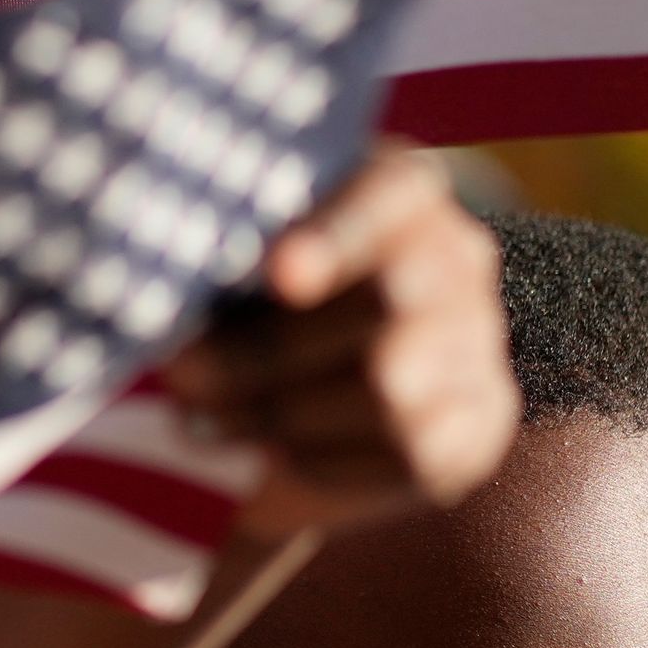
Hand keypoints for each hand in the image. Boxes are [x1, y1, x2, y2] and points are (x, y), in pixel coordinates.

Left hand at [158, 148, 517, 542]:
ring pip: (388, 389)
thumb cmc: (275, 283)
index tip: (279, 273)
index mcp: (403, 191)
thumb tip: (166, 291)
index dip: (338, 234)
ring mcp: (478, 344)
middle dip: (266, 350)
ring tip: (202, 418)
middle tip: (180, 374)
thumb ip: (230, 248)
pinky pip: (403, 453)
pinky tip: (268, 445)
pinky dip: (320, 456)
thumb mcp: (256, 240)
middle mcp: (457, 259)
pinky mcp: (481, 425)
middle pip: (384, 302)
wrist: (360, 357)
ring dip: (279, 411)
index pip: (389, 194)